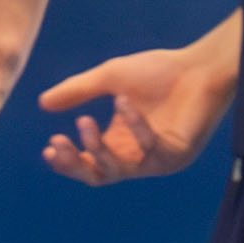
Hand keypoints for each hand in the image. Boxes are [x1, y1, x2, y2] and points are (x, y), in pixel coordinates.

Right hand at [38, 31, 234, 186]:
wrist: (200, 65)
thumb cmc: (160, 71)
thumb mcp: (110, 79)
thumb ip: (78, 91)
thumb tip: (43, 103)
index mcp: (119, 142)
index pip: (88, 164)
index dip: (67, 161)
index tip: (48, 147)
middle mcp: (136, 156)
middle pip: (98, 177)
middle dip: (74, 164)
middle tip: (56, 144)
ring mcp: (157, 159)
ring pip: (118, 170)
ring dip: (97, 148)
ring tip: (84, 120)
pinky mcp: (177, 154)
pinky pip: (148, 148)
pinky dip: (134, 125)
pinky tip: (124, 102)